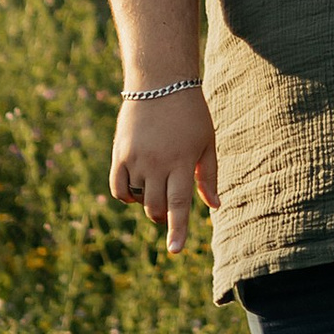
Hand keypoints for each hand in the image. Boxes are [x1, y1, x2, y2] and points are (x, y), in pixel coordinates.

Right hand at [107, 87, 219, 255]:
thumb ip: (209, 176)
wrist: (160, 83)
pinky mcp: (120, 154)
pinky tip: (137, 189)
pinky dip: (127, 195)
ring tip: (157, 186)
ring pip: (139, 200)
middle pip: (156, 207)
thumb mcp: (207, 142)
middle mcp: (157, 164)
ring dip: (148, 202)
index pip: (179, 205)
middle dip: (164, 216)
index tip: (175, 250)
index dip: (178, 230)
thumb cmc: (191, 113)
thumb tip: (215, 206)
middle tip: (170, 208)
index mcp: (182, 162)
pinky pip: (118, 188)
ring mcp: (136, 159)